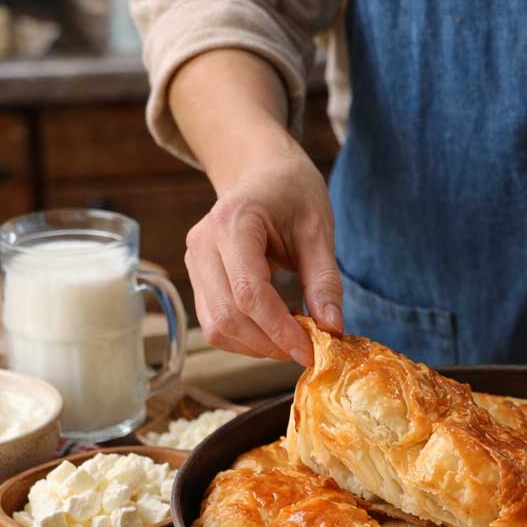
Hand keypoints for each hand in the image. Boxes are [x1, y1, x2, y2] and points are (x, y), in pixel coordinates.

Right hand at [184, 150, 342, 365]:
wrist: (263, 175)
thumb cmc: (293, 195)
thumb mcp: (319, 230)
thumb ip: (325, 281)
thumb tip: (332, 330)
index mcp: (233, 222)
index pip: (250, 293)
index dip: (280, 330)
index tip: (310, 351)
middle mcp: (203, 244)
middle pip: (229, 316)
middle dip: (270, 343)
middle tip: (307, 349)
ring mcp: (194, 263)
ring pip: (217, 328)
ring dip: (257, 346)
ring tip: (292, 337)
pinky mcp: (197, 281)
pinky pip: (215, 325)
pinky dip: (245, 339)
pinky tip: (273, 330)